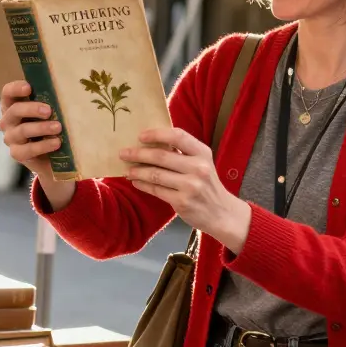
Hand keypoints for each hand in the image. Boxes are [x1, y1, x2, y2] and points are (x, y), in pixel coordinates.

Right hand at [0, 80, 61, 176]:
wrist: (50, 157)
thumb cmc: (49, 128)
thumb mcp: (48, 114)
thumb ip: (50, 103)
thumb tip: (67, 93)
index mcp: (13, 105)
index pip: (8, 93)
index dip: (16, 88)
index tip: (29, 88)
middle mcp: (8, 121)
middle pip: (15, 110)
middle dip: (32, 109)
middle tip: (49, 111)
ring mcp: (10, 138)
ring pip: (23, 130)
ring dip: (41, 128)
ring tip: (58, 127)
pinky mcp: (17, 154)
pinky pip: (28, 149)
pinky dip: (43, 145)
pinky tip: (56, 143)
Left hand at [121, 127, 251, 252]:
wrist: (221, 213)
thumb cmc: (206, 184)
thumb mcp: (202, 163)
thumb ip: (182, 152)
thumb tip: (151, 143)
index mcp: (202, 153)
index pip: (178, 136)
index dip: (157, 134)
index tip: (140, 136)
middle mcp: (198, 168)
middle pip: (161, 156)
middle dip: (138, 154)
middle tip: (123, 153)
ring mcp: (191, 186)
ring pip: (155, 175)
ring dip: (137, 171)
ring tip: (127, 170)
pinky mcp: (182, 202)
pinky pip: (156, 190)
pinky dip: (142, 185)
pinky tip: (136, 182)